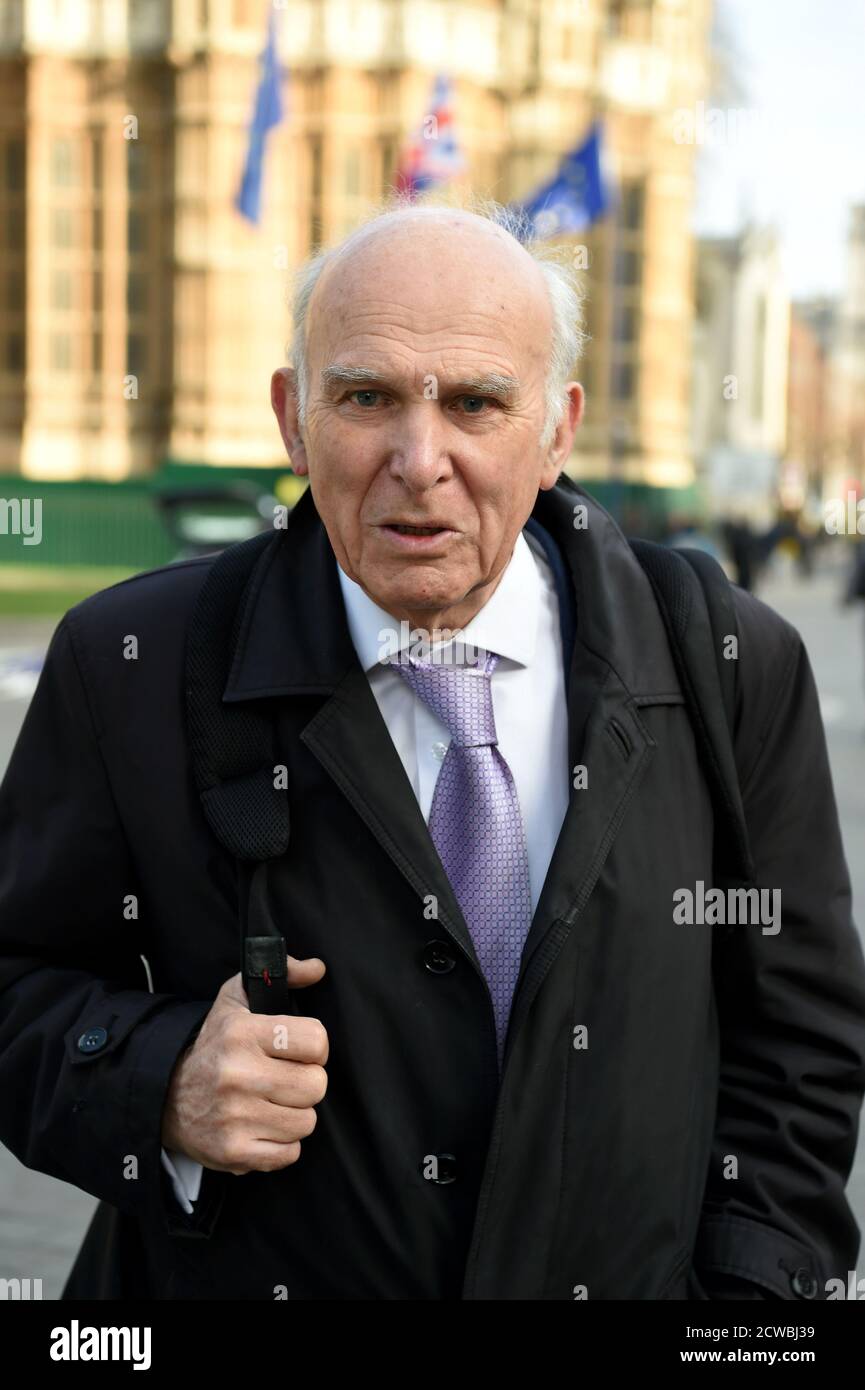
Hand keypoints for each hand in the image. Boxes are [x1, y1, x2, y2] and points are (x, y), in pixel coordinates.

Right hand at [161, 956, 327, 1175]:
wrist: (166, 1096)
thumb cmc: (215, 1045)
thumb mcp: (237, 999)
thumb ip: (280, 974)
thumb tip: (317, 967)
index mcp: (242, 1033)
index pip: (316, 1040)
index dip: (314, 1048)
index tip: (298, 1051)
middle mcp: (237, 1074)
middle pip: (316, 1085)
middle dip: (306, 1083)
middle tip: (285, 1079)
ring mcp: (234, 1117)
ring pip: (306, 1122)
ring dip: (295, 1115)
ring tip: (271, 1103)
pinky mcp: (232, 1152)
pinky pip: (290, 1153)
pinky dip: (282, 1145)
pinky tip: (262, 1127)